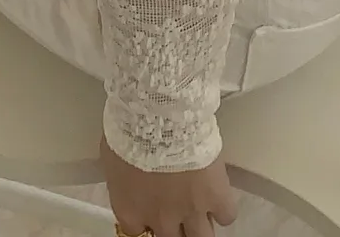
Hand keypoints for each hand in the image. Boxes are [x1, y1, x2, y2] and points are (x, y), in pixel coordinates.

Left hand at [102, 135, 237, 236]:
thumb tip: (127, 178)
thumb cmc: (128, 127)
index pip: (137, 233)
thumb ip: (122, 179)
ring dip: (200, 225)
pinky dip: (223, 208)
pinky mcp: (216, 196)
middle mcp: (160, 219)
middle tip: (178, 209)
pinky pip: (227, 215)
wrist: (159, 114)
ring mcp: (190, 211)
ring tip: (201, 208)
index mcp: (130, 211)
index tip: (150, 207)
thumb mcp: (112, 157)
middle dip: (175, 227)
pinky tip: (218, 195)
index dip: (146, 219)